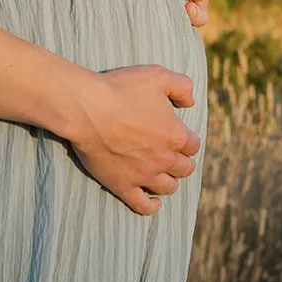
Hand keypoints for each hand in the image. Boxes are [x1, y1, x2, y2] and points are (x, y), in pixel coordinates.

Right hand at [69, 65, 200, 215]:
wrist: (87, 108)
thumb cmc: (121, 89)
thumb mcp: (158, 75)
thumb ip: (182, 86)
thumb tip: (190, 102)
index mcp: (176, 135)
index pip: (194, 145)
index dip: (187, 139)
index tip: (178, 134)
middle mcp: (164, 159)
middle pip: (185, 168)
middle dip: (181, 161)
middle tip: (171, 153)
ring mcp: (144, 176)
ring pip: (168, 188)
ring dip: (169, 180)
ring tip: (162, 173)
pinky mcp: (123, 186)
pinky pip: (144, 206)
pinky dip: (152, 206)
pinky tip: (154, 201)